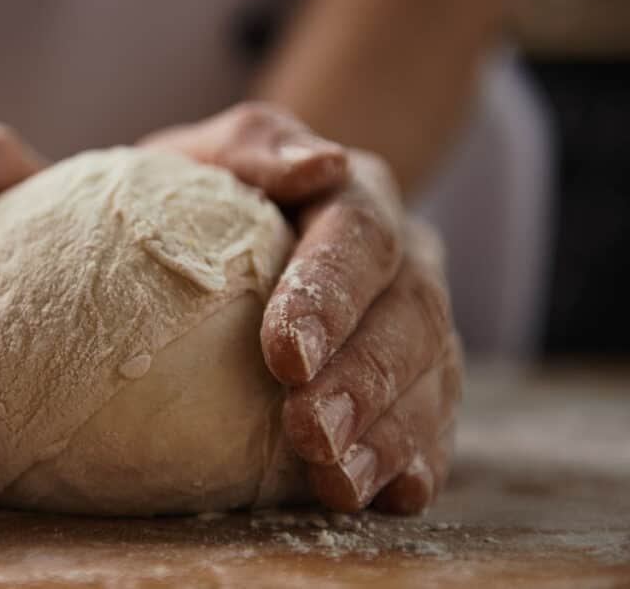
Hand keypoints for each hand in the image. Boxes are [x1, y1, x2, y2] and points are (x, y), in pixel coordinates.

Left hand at [142, 103, 462, 513]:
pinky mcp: (419, 378)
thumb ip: (252, 145)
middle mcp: (404, 258)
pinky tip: (386, 495)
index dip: (331, 295)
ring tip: (338, 481)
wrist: (238, 228)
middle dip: (364, 379)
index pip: (360, 236)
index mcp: (355, 196)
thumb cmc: (204, 195)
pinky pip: (436, 421)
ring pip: (432, 375)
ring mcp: (418, 321)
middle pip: (410, 314)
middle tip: (310, 432)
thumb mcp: (203, 159)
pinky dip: (413, 460)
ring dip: (389, 433)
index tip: (285, 354)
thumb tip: (319, 162)